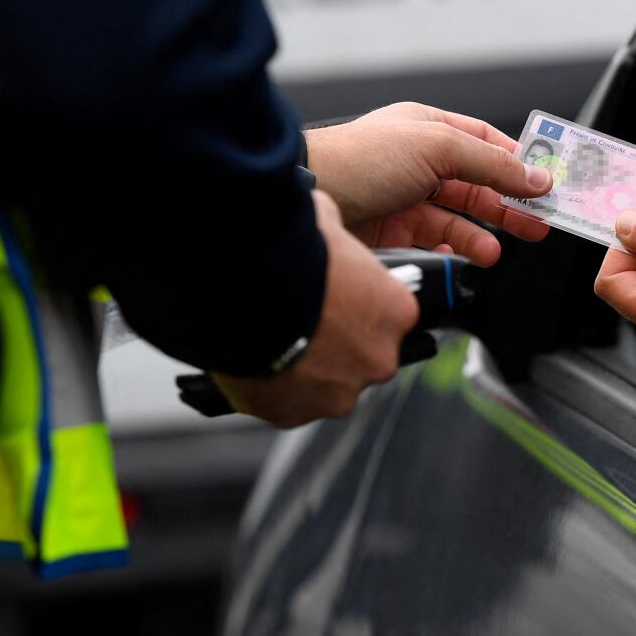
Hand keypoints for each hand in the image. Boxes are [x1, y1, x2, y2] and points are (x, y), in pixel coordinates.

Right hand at [213, 192, 419, 426]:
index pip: (392, 314)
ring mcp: (339, 393)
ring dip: (309, 369)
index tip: (341, 298)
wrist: (239, 289)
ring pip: (329, 385)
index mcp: (396, 311)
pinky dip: (276, 390)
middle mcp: (378, 359)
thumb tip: (326, 222)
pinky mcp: (297, 415)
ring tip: (274, 342)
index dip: (363, 305)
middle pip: (365, 355)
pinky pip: (290, 403)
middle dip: (340, 343)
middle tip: (305, 321)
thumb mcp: (324, 221)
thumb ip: (336, 233)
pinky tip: (257, 362)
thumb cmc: (289, 252)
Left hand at [304, 102, 551, 265]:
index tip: (546, 185)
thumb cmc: (359, 158)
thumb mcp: (436, 146)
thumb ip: (490, 163)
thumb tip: (534, 177)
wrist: (306, 193)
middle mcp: (419, 162)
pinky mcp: (391, 232)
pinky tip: (458, 258)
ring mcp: (405, 198)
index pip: (487, 144)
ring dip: (481, 235)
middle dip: (509, 206)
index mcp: (430, 129)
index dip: (518, 165)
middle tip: (537, 226)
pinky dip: (450, 253)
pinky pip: (432, 244)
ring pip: (457, 219)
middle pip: (477, 186)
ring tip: (494, 251)